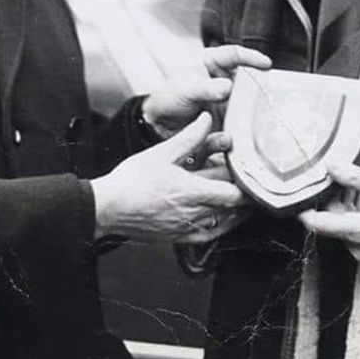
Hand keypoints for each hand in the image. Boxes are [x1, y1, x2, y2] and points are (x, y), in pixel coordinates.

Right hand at [92, 113, 246, 241]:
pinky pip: (208, 236)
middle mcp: (193, 214)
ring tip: (240, 198)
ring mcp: (186, 229)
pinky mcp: (178, 238)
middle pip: (232, 210)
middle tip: (248, 184)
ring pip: (223, 224)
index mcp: (192, 191)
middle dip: (243, 197)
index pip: (233, 195)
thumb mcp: (162, 152)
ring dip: (234, 212)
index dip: (247, 186)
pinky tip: (221, 217)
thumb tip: (207, 120)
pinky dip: (220, 227)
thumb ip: (190, 137)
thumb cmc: (132, 181)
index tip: (252, 175)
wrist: (107, 208)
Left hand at [141, 45, 270, 136]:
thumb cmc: (169, 97)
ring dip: (247, 116)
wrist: (158, 125)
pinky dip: (234, 133)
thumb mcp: (186, 88)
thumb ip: (206, 88)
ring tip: (247, 123)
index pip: (235, 54)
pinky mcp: (226, 121)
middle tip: (267, 97)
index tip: (266, 64)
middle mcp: (223, 81)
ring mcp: (226, 102)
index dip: (252, 57)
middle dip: (258, 89)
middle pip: (247, 81)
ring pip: (245, 106)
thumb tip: (226, 88)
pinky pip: (236, 127)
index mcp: (212, 63)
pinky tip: (225, 139)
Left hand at [298, 163, 359, 267]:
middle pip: (331, 221)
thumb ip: (357, 178)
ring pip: (344, 226)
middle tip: (346, 177)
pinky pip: (356, 235)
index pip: (317, 224)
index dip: (302, 207)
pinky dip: (359, 217)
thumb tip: (330, 166)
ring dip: (349, 207)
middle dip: (335, 198)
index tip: (298, 189)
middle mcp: (358, 250)